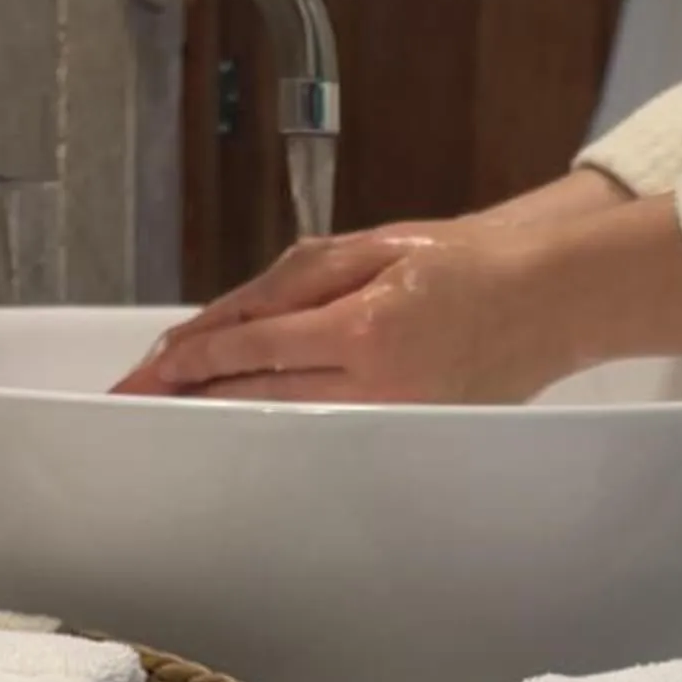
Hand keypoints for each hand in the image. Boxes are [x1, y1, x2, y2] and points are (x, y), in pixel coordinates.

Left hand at [114, 225, 581, 402]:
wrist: (547, 300)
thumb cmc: (464, 263)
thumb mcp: (375, 248)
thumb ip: (296, 280)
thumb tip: (229, 317)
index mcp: (366, 326)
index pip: (258, 346)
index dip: (197, 358)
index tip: (151, 370)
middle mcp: (378, 383)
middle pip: (261, 394)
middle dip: (192, 396)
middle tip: (134, 403)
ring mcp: (395, 416)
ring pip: (287, 418)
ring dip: (225, 413)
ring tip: (171, 413)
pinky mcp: (409, 433)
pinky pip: (328, 426)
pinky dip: (278, 418)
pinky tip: (243, 414)